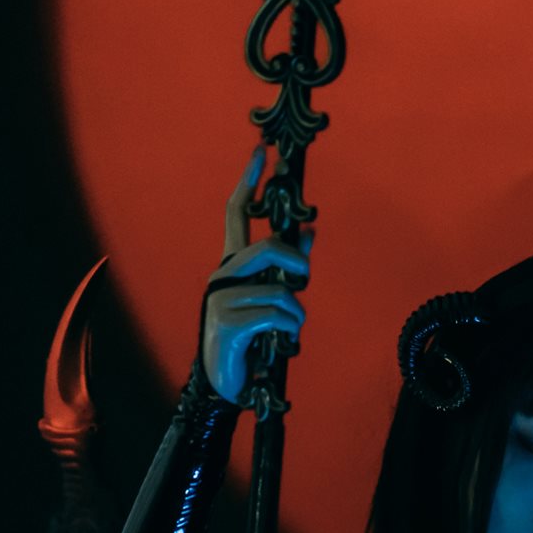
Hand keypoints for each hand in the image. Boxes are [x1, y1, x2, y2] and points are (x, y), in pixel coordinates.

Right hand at [200, 145, 311, 403]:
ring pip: (279, 290)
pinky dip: (290, 328)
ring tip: (291, 329)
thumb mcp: (270, 298)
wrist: (224, 381)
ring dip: (296, 312)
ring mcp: (221, 298)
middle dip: (296, 263)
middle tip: (304, 279)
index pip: (235, 214)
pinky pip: (276, 315)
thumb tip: (311, 229)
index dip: (248, 182)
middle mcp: (221, 275)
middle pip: (268, 249)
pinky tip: (283, 341)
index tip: (261, 152)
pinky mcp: (227, 322)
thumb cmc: (250, 337)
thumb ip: (289, 265)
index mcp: (231, 265)